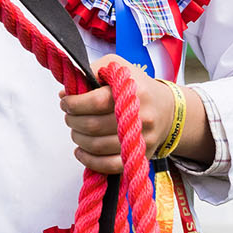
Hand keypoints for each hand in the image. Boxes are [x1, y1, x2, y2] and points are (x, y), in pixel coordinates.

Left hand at [59, 56, 176, 175]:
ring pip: (98, 146)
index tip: (65, 102)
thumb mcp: (116, 67)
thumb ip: (90, 72)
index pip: (95, 102)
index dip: (74, 104)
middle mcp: (139, 116)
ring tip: (75, 130)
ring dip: (78, 139)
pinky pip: (111, 165)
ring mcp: (141, 138)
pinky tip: (81, 151)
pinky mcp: (141, 155)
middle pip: (93, 126)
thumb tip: (66, 93)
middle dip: (72, 121)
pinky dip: (90, 161)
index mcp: (132, 90)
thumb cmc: (135, 86)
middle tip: (69, 116)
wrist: (167, 109)